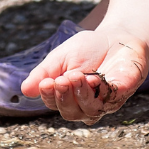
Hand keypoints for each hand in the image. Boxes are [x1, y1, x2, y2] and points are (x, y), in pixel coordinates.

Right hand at [20, 28, 148, 124]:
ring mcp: (105, 101)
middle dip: (64, 97)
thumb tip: (25, 90)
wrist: (116, 36)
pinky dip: (102, 91)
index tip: (46, 83)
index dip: (49, 96)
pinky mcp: (123, 93)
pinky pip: (111, 99)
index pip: (54, 103)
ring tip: (76, 76)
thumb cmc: (87, 49)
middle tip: (61, 80)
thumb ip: (45, 72)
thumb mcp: (61, 56)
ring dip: (80, 94)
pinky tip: (94, 79)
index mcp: (68, 96)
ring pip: (90, 111)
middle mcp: (85, 104)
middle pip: (70, 112)